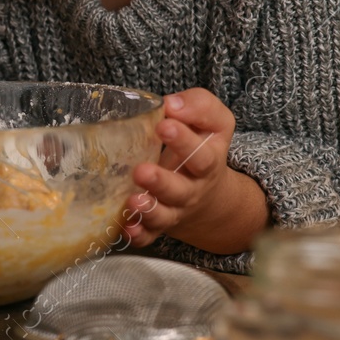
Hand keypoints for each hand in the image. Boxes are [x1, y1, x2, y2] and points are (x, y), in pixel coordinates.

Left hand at [121, 88, 267, 254]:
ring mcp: (174, 210)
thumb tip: (173, 103)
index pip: (201, 155)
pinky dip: (138, 234)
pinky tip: (125, 228)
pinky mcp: (157, 225)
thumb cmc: (202, 149)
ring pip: (163, 216)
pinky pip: (149, 236)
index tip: (164, 124)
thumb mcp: (214, 124)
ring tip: (133, 201)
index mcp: (207, 163)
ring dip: (147, 210)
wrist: (209, 194)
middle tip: (142, 171)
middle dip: (161, 182)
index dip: (184, 141)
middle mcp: (191, 190)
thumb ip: (200, 107)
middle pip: (179, 191)